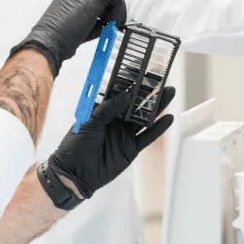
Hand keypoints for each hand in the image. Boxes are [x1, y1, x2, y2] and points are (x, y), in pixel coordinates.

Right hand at [9, 0, 127, 76]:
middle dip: (113, 5)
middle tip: (114, 22)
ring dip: (116, 6)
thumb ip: (93, 23)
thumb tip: (107, 25)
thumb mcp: (78, 29)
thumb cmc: (59, 40)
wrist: (49, 41)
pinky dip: (118, 6)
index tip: (108, 22)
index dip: (105, 8)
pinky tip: (113, 21)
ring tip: (113, 23)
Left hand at [45, 87, 175, 202]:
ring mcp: (124, 134)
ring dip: (157, 106)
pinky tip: (168, 118)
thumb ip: (108, 109)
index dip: (130, 82)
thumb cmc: (75, 146)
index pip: (119, 92)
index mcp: (103, 111)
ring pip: (144, 117)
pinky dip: (158, 128)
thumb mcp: (89, 123)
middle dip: (148, 91)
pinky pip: (147, 137)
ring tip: (169, 92)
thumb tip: (126, 95)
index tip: (142, 70)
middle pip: (135, 103)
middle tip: (162, 78)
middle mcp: (116, 120)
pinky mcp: (131, 148)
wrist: (74, 174)